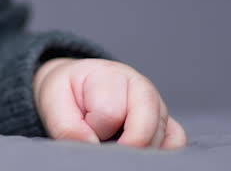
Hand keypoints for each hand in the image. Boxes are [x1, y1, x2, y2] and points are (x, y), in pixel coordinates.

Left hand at [33, 58, 186, 149]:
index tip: (83, 125)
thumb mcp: (54, 101)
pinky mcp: (168, 122)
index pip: (110, 112)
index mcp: (111, 75)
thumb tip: (90, 146)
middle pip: (144, 126)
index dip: (93, 128)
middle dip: (121, 144)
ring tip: (116, 144)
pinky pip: (177, 141)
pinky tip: (138, 156)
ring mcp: (158, 105)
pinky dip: (161, 153)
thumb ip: (66, 125)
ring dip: (138, 150)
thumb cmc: (68, 93)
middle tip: (102, 144)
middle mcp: (142, 87)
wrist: (77, 87)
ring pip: (162, 137)